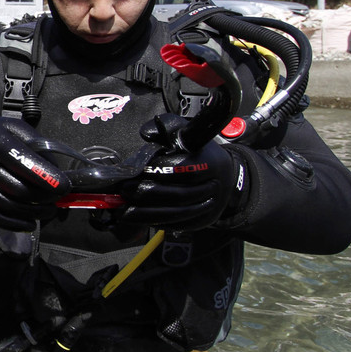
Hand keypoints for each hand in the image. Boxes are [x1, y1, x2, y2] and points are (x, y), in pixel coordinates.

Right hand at [0, 113, 68, 230]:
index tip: (65, 187)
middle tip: (57, 198)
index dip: (49, 179)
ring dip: (33, 213)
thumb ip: (37, 144)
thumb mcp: (14, 127)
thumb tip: (57, 170)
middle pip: (19, 190)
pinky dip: (14, 224)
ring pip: (8, 207)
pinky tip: (28, 222)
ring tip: (47, 210)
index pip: (26, 164)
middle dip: (44, 198)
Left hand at [117, 139, 244, 231]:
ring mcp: (209, 207)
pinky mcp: (201, 222)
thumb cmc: (200, 153)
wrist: (225, 177)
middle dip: (148, 193)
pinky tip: (137, 217)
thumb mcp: (187, 133)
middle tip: (125, 189)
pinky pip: (176, 225)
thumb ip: (167, 126)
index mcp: (211, 163)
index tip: (138, 170)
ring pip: (176, 214)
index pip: (184, 169)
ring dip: (146, 213)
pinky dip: (154, 222)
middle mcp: (214, 187)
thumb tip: (146, 133)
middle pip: (178, 195)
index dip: (159, 170)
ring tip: (125, 207)